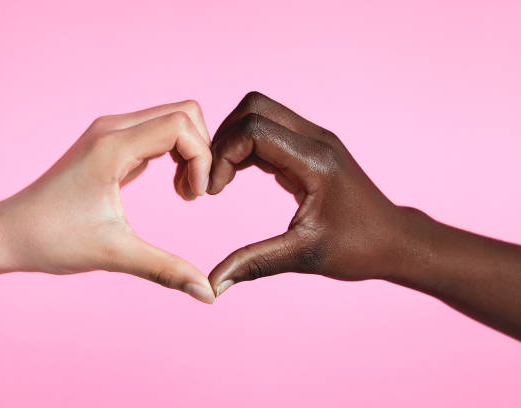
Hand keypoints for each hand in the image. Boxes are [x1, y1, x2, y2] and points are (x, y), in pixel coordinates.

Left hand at [0, 101, 214, 302]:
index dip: (201, 158)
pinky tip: (172, 186)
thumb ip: (167, 270)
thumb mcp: (116, 254)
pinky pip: (158, 132)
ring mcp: (110, 132)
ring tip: (184, 192)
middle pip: (183, 112)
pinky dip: (176, 154)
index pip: (180, 124)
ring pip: (173, 119)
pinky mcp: (111, 143)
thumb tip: (208, 294)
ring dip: (190, 152)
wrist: (11, 232)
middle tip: (194, 192)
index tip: (195, 196)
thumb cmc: (54, 240)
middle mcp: (112, 128)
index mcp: (113, 146)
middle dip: (201, 151)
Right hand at [207, 92, 409, 295]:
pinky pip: (269, 130)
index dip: (223, 155)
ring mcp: (315, 139)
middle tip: (214, 179)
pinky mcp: (311, 147)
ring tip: (222, 179)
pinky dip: (246, 147)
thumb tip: (212, 283)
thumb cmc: (359, 249)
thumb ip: (254, 263)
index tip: (215, 191)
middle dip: (224, 139)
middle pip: (253, 107)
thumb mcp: (303, 256)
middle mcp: (316, 139)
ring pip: (259, 113)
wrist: (394, 240)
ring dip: (233, 140)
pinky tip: (239, 176)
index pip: (254, 130)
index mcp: (315, 161)